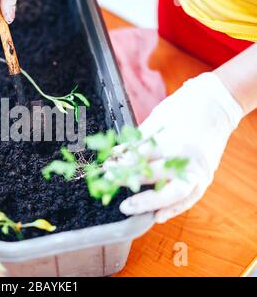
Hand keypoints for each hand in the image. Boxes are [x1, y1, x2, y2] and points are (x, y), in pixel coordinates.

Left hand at [118, 72, 243, 222]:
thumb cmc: (182, 109)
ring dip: (150, 203)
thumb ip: (137, 141)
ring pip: (174, 193)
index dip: (121, 164)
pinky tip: (157, 216)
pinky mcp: (205, 177)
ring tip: (129, 208)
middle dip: (130, 181)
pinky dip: (174, 209)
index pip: (141, 157)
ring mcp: (198, 170)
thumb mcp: (155, 120)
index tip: (107, 167)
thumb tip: (115, 154)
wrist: (215, 105)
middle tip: (110, 183)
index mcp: (172, 141)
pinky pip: (189, 198)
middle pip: (155, 176)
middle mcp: (186, 158)